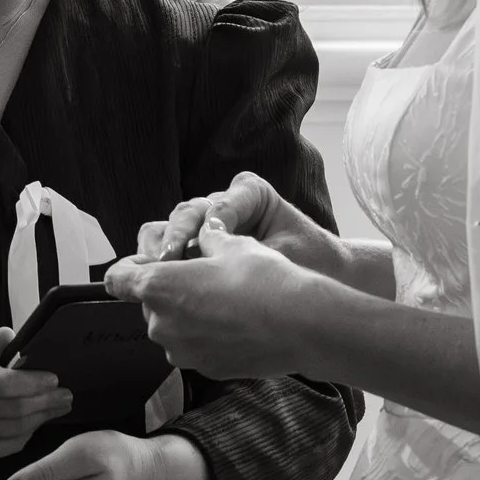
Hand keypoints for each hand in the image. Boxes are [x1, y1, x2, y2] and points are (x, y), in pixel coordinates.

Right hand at [0, 329, 74, 465]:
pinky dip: (25, 436)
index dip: (33, 382)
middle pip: (13, 408)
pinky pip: (3, 446)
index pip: (3, 383)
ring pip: (12, 429)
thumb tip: (9, 335)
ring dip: (41, 418)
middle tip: (64, 394)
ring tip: (57, 407)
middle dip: (46, 401)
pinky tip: (36, 425)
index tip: (52, 378)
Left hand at [106, 219, 317, 380]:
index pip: (116, 279)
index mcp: (158, 287)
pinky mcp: (204, 371)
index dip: (130, 267)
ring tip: (225, 301)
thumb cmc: (264, 279)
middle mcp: (161, 325)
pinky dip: (207, 336)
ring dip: (188, 314)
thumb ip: (205, 239)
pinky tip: (236, 323)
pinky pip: (195, 347)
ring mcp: (182, 353)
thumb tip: (200, 234)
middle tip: (204, 277)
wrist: (302, 325)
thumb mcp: (231, 243)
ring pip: (173, 327)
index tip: (147, 262)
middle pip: (149, 303)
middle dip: (169, 290)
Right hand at [138, 171, 338, 276]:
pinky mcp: (197, 250)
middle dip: (175, 235)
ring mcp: (208, 227)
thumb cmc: (312, 260)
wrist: (324, 276)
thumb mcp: (289, 255)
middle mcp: (224, 205)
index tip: (205, 244)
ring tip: (156, 272)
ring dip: (161, 249)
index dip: (206, 224)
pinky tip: (156, 286)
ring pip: (170, 228)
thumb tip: (217, 265)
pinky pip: (169, 252)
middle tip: (168, 259)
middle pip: (186, 213)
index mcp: (250, 193)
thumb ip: (255, 255)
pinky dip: (160, 267)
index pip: (218, 203)